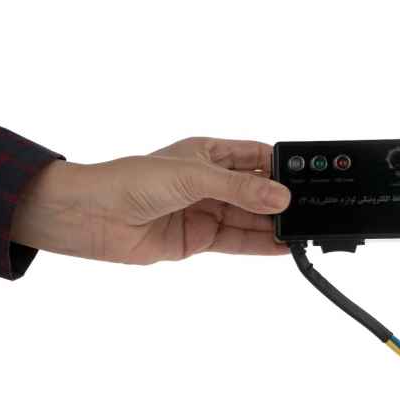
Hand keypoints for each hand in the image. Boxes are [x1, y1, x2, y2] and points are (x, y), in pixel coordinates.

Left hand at [11, 138, 290, 263]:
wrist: (90, 216)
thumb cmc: (131, 180)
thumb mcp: (192, 177)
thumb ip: (239, 189)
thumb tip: (280, 197)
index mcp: (209, 153)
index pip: (255, 156)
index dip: (280, 167)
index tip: (307, 177)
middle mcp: (210, 182)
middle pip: (255, 191)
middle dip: (280, 200)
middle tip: (309, 210)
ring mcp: (205, 210)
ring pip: (249, 218)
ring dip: (273, 225)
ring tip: (300, 231)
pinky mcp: (198, 238)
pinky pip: (235, 241)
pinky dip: (258, 245)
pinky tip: (280, 246)